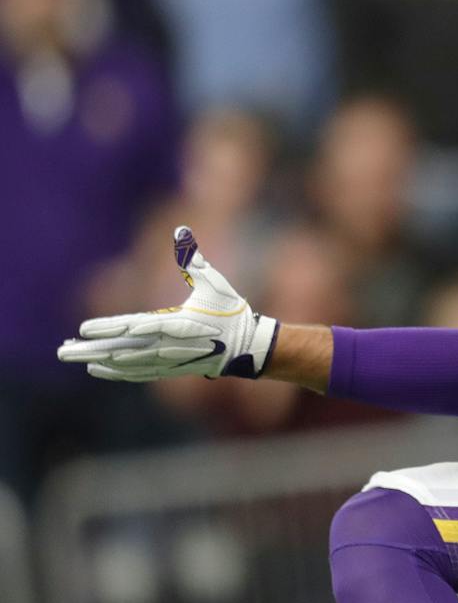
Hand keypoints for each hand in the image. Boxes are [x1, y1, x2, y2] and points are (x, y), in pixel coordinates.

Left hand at [57, 227, 278, 380]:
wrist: (249, 347)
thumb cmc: (231, 312)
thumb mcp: (215, 283)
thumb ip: (195, 259)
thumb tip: (181, 230)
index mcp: (177, 324)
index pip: (134, 327)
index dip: (107, 329)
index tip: (82, 330)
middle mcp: (169, 346)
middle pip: (122, 350)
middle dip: (90, 350)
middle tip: (62, 351)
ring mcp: (169, 361)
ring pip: (125, 363)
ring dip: (98, 360)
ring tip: (72, 356)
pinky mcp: (172, 369)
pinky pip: (138, 373)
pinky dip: (117, 372)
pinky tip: (99, 369)